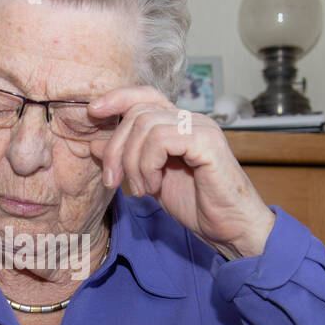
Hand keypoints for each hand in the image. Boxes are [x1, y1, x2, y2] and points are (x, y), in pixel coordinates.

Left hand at [88, 86, 276, 257]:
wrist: (232, 229)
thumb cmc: (198, 206)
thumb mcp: (150, 180)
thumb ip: (127, 159)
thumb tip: (94, 143)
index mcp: (179, 125)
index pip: (145, 95)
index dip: (117, 98)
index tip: (93, 112)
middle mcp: (191, 120)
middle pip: (137, 112)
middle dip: (116, 147)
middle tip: (113, 180)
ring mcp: (201, 128)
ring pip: (145, 125)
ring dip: (132, 161)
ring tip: (140, 188)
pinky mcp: (207, 142)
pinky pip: (162, 139)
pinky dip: (147, 165)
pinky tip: (153, 186)